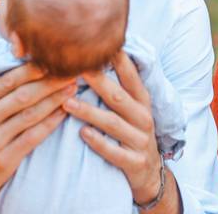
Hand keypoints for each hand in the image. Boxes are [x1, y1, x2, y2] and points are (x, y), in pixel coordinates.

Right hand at [0, 65, 74, 210]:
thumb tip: (30, 70)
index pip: (9, 79)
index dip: (34, 69)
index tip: (54, 61)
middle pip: (23, 95)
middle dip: (50, 82)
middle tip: (71, 73)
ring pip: (31, 115)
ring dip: (55, 100)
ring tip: (72, 90)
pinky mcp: (4, 160)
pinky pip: (33, 137)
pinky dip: (51, 123)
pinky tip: (63, 113)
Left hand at [64, 53, 170, 205]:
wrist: (150, 174)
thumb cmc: (132, 132)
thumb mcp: (131, 109)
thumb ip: (116, 87)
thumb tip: (93, 56)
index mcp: (141, 101)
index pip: (130, 76)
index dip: (118, 60)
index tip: (101, 42)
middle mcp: (143, 118)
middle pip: (118, 97)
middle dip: (98, 81)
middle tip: (75, 67)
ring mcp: (140, 141)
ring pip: (113, 124)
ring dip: (89, 112)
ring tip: (67, 103)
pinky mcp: (135, 162)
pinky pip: (115, 152)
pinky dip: (99, 143)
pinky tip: (83, 133)